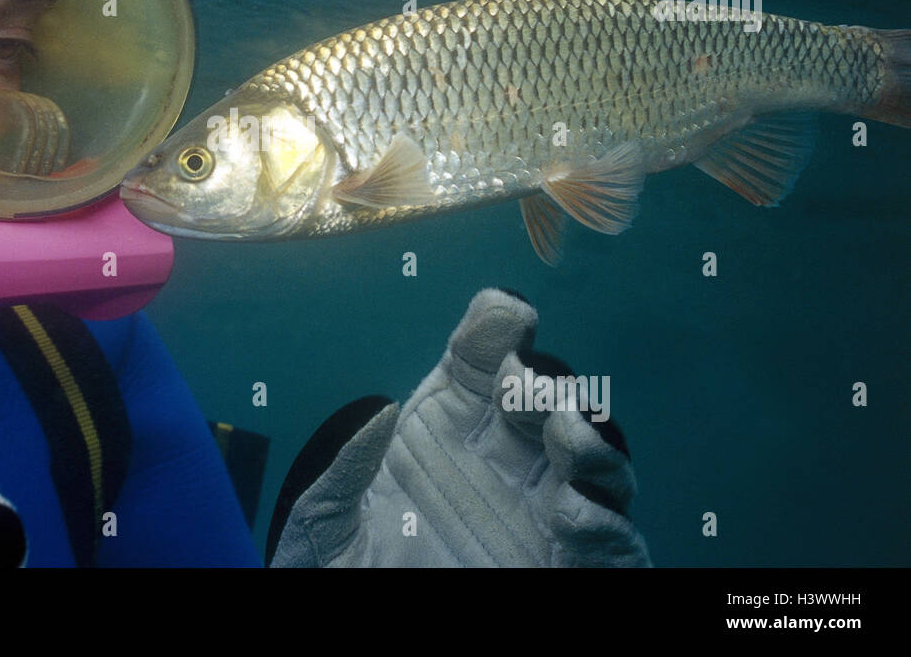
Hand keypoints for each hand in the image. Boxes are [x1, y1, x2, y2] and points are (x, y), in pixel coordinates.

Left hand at [271, 287, 650, 566]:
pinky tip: (570, 511)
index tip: (504, 314)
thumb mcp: (326, 521)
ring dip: (589, 439)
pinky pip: (613, 542)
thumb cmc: (346, 576)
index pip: (481, 361)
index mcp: (444, 430)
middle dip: (543, 384)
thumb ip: (348, 468)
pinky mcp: (567, 568)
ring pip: (594, 462)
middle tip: (520, 387)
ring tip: (564, 431)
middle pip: (546, 401)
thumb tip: (381, 413)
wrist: (356, 626)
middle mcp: (501, 462)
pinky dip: (604, 522)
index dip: (497, 330)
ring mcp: (541, 514)